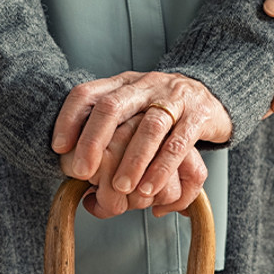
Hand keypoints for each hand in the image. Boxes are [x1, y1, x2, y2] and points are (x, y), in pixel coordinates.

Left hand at [52, 71, 231, 212]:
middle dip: (93, 141)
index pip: (88, 93)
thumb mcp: (133, 111)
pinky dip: (162, 168)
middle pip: (112, 106)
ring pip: (149, 127)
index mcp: (123, 84)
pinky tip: (150, 188)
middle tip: (82, 172)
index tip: (58, 148)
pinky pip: (179, 143)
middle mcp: (146, 86)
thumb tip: (81, 178)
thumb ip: (108, 135)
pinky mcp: (199, 115)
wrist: (214, 95)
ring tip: (121, 188)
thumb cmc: (164, 111)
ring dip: (132, 160)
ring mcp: (174, 98)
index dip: (69, 118)